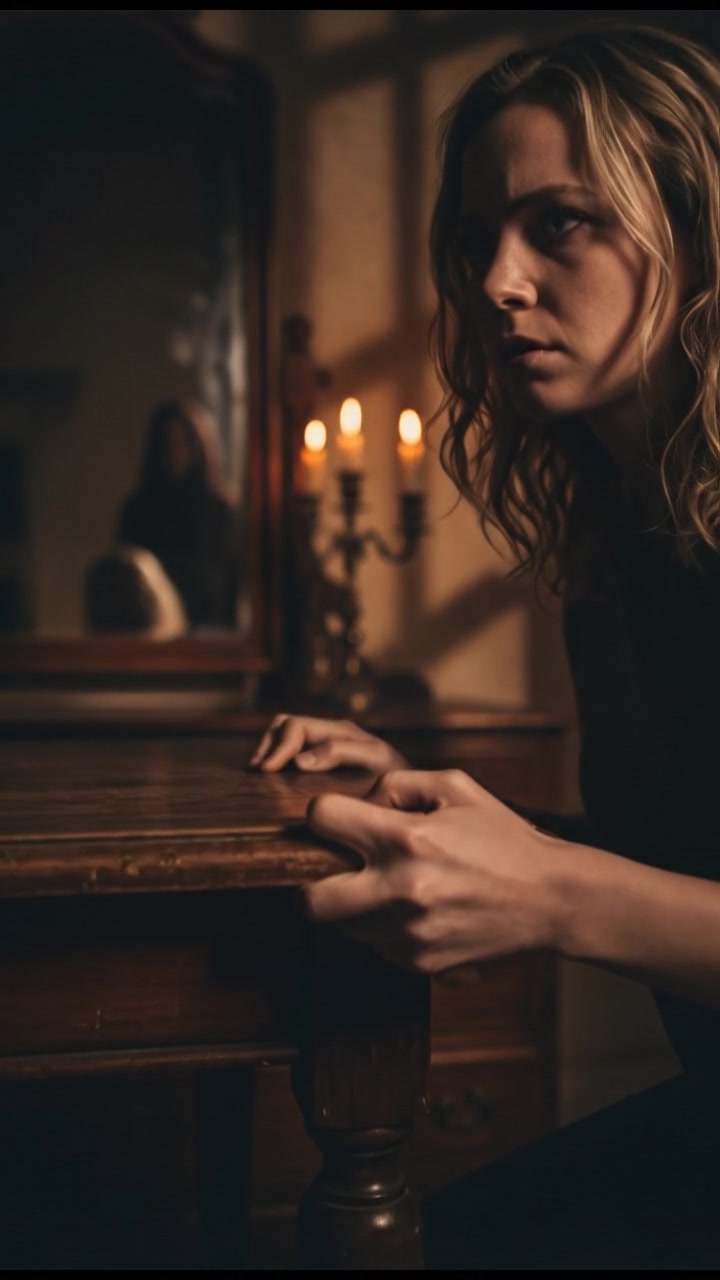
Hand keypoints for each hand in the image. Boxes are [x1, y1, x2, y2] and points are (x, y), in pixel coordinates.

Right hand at [249, 713, 408, 772]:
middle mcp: (330, 733)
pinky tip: (271, 779)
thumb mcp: (376, 761)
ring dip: (269, 750)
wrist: (413, 794)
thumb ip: (340, 752)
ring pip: (284, 735)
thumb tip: (299, 759)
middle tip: (255, 772)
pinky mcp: (323, 762)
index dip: (278, 746)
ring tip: (257, 774)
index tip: (265, 771)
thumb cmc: (398, 777)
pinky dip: (277, 760)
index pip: (295, 726)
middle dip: (267, 744)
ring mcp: (325, 746)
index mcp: (340, 731)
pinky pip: (293, 752)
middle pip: (284, 725)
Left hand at [303, 768, 562, 972]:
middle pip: (310, 900)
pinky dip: (381, 928)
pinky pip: (375, 945)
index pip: (322, 818)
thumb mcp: (455, 787)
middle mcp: (400, 890)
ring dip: (351, 906)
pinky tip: (411, 910)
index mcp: (406, 839)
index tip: (336, 818)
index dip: (323, 813)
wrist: (549, 899)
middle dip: (309, 881)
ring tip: (383, 887)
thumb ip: (398, 783)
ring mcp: (407, 934)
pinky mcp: (418, 963)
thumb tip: (359, 800)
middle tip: (328, 870)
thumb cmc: (502, 836)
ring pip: (342, 926)